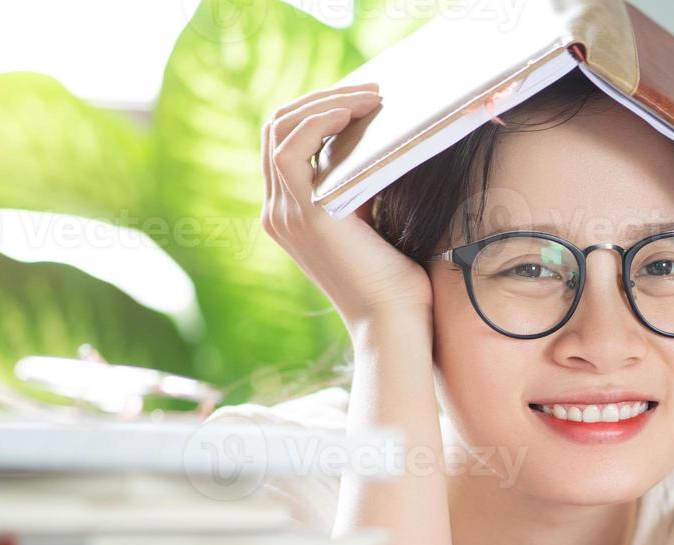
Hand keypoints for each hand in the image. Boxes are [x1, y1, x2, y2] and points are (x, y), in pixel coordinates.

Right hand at [261, 81, 434, 338]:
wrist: (393, 323)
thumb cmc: (396, 284)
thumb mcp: (375, 222)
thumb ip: (361, 186)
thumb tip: (377, 141)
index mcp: (290, 214)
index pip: (286, 143)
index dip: (318, 112)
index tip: (361, 101)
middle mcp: (278, 212)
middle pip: (277, 129)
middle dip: (322, 100)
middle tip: (371, 92)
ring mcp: (283, 213)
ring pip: (280, 130)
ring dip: (324, 102)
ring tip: (370, 97)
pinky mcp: (301, 214)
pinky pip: (291, 147)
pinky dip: (319, 120)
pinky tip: (353, 113)